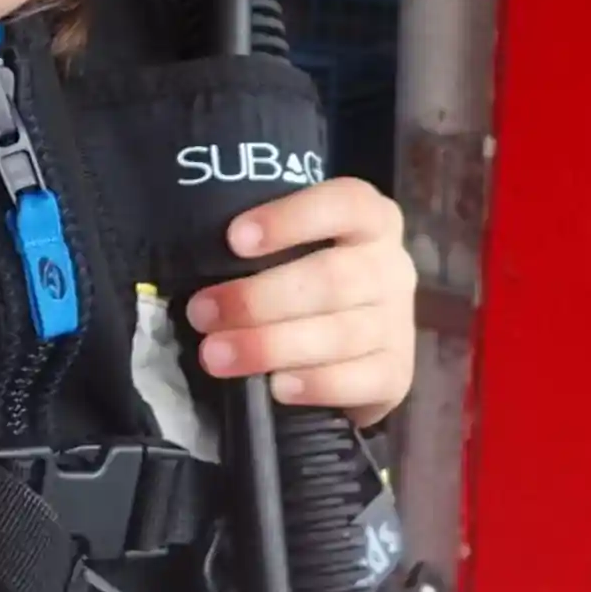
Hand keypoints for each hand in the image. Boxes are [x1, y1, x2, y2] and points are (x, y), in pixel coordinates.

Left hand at [186, 178, 415, 427]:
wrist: (346, 347)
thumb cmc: (297, 281)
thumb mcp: (285, 252)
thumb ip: (256, 251)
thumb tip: (193, 263)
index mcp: (369, 220)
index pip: (344, 204)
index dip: (291, 218)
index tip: (235, 238)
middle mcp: (391, 267)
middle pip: (333, 279)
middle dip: (258, 299)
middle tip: (201, 314)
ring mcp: (398, 322)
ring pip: (341, 334)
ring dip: (270, 346)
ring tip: (216, 356)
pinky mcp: (398, 373)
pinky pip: (362, 380)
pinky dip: (316, 384)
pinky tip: (276, 387)